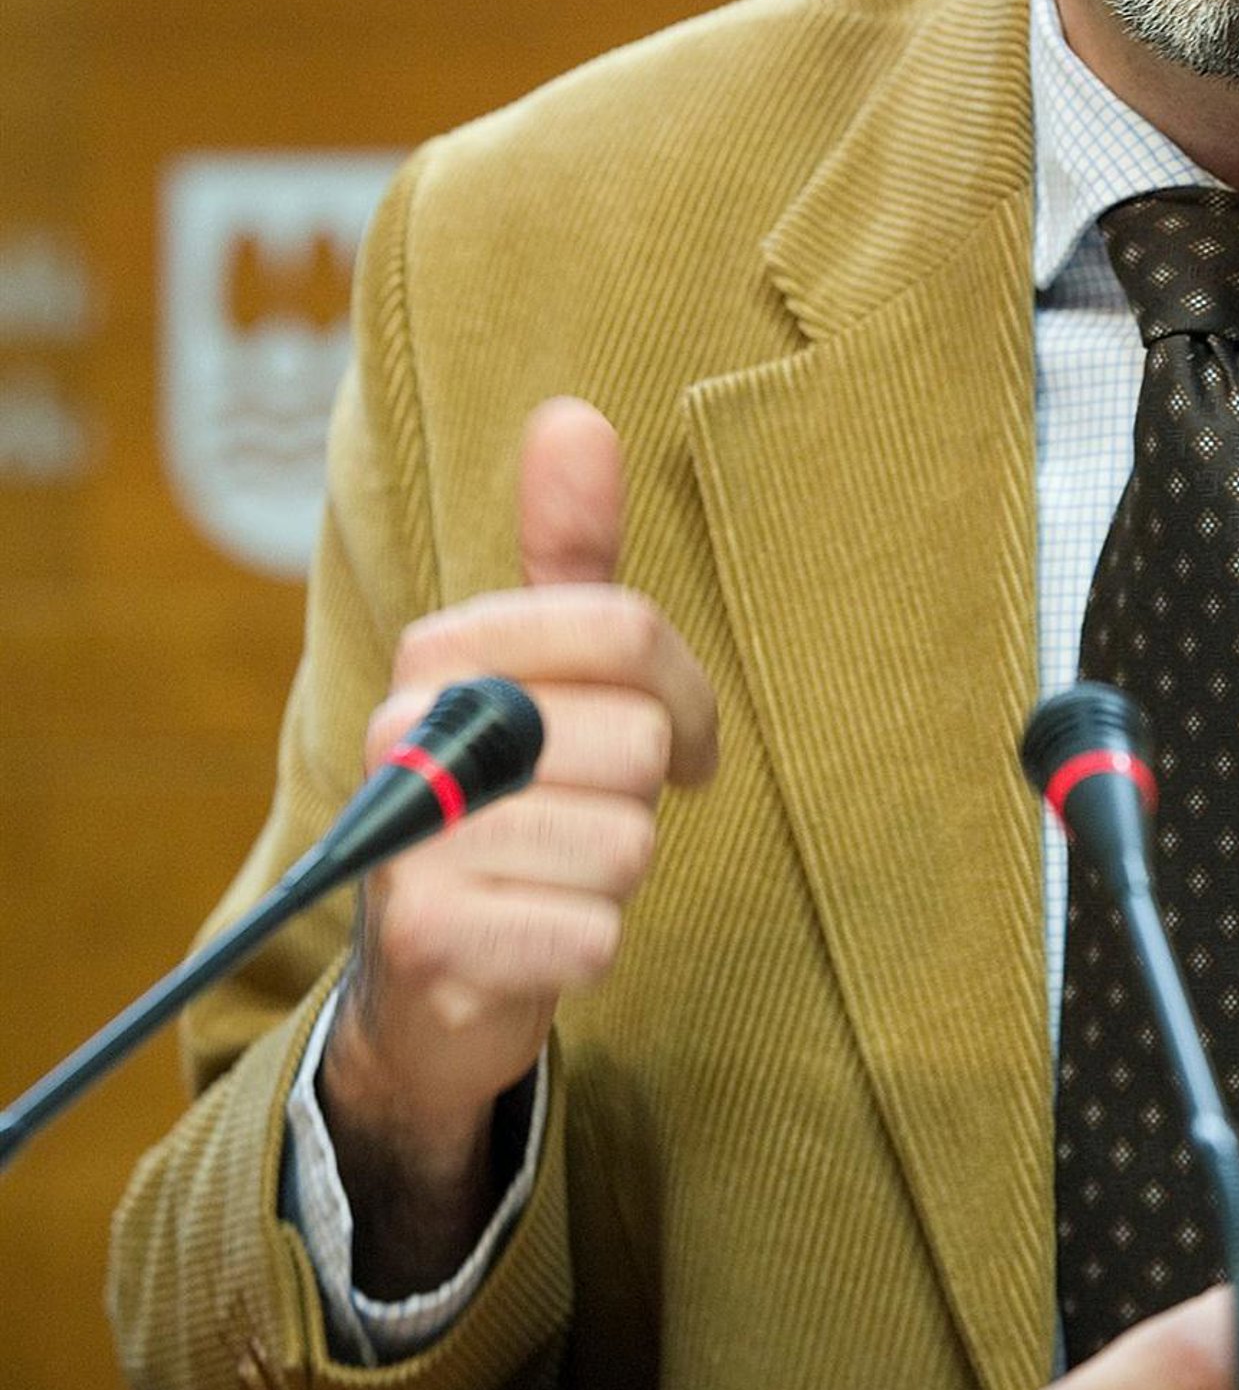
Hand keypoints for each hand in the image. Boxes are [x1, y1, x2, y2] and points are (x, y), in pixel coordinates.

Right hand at [318, 397, 717, 1291]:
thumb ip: (569, 551)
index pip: (627, 630)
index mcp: (442, 650)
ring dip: (616, 874)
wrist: (434, 974)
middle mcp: (405, 733)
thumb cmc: (518, 798)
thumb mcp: (546, 668)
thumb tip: (574, 414)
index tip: (679, 739)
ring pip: (625, 840)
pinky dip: (593, 943)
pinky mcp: (430, 940)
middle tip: (597, 816)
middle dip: (642, 793)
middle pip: (634, 738)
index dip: (683, 695)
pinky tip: (545, 936)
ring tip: (558, 875)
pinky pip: (596, 930)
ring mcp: (409, 839)